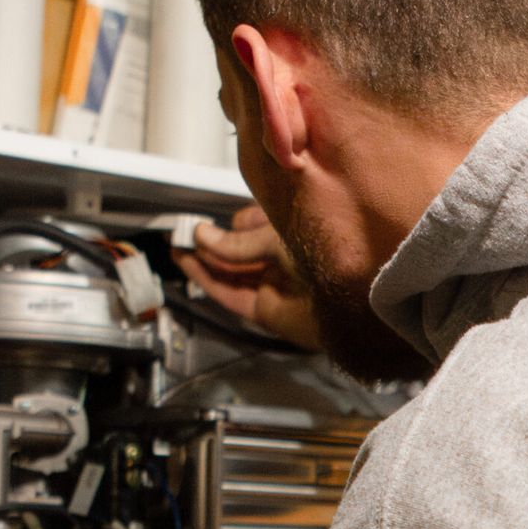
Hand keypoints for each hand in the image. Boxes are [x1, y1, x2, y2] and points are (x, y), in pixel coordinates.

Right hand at [175, 204, 322, 347]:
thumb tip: (201, 235)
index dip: (232, 224)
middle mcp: (283, 262)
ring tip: (178, 245)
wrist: (349, 297)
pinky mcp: (264, 311)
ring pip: (229, 274)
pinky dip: (207, 281)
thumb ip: (238, 243)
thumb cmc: (326, 256)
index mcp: (294, 237)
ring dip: (202, 261)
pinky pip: (230, 295)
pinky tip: (189, 263)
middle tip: (184, 231)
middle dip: (210, 242)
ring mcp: (273, 286)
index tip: (208, 217)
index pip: (255, 226)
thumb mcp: (276, 237)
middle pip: (237, 253)